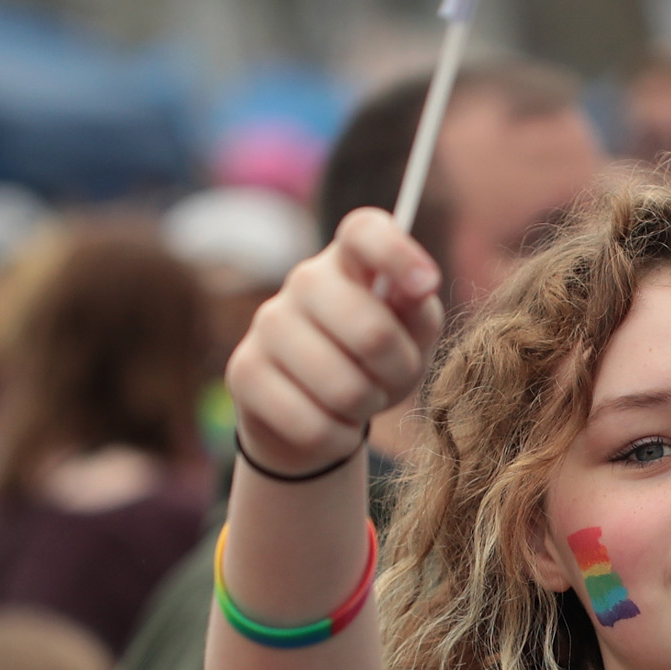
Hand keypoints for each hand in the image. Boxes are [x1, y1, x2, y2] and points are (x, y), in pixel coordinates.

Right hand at [226, 207, 444, 473]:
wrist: (315, 414)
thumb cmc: (375, 364)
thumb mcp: (411, 338)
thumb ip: (419, 312)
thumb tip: (418, 288)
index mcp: (350, 260)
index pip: (366, 232)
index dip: (398, 254)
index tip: (427, 285)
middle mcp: (304, 280)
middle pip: (371, 331)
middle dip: (397, 372)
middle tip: (390, 379)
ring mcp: (267, 323)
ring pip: (343, 388)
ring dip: (366, 407)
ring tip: (360, 400)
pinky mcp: (243, 371)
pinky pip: (311, 425)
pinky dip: (337, 437)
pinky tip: (332, 424)